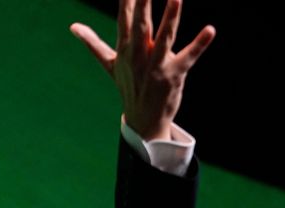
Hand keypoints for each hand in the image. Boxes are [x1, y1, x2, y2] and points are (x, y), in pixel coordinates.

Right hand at [69, 0, 214, 139]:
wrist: (143, 120)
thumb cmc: (129, 87)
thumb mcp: (110, 64)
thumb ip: (93, 43)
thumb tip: (73, 27)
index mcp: (125, 48)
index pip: (124, 18)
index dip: (127, 0)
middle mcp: (139, 55)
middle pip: (141, 24)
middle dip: (143, 3)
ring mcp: (156, 66)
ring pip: (164, 37)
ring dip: (171, 17)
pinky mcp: (174, 75)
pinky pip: (189, 57)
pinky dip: (200, 44)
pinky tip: (210, 30)